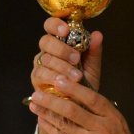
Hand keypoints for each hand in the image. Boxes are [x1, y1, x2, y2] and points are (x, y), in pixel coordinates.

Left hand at [28, 56, 133, 133]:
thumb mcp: (118, 128)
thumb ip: (101, 115)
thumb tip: (80, 100)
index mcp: (112, 116)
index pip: (91, 96)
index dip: (73, 87)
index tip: (59, 79)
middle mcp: (102, 126)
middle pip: (72, 109)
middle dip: (52, 99)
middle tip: (38, 92)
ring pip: (64, 122)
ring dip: (46, 112)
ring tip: (34, 104)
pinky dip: (50, 127)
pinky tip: (42, 120)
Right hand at [31, 18, 103, 133]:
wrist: (77, 109)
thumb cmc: (84, 85)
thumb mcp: (92, 67)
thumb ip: (94, 51)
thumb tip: (97, 34)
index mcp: (60, 43)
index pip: (51, 26)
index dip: (55, 25)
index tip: (66, 30)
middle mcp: (47, 52)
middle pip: (45, 41)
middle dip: (61, 48)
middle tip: (75, 58)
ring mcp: (40, 65)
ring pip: (44, 59)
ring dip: (60, 66)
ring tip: (75, 76)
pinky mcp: (36, 80)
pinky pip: (40, 75)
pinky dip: (52, 78)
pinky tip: (63, 83)